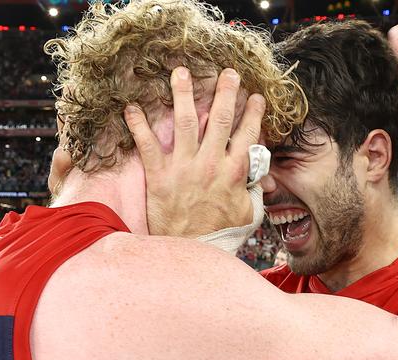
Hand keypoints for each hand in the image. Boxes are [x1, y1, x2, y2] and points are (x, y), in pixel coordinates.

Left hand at [124, 66, 266, 237]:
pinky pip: (148, 145)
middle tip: (227, 72)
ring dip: (183, 94)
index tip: (255, 96)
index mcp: (234, 172)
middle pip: (220, 119)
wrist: (192, 250)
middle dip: (225, 92)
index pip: (248, 134)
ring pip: (185, 122)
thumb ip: (255, 192)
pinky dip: (138, 125)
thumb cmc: (221, 233)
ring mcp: (184, 167)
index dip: (253, 113)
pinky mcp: (160, 176)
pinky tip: (131, 107)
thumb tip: (266, 180)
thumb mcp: (247, 213)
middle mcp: (210, 164)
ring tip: (181, 72)